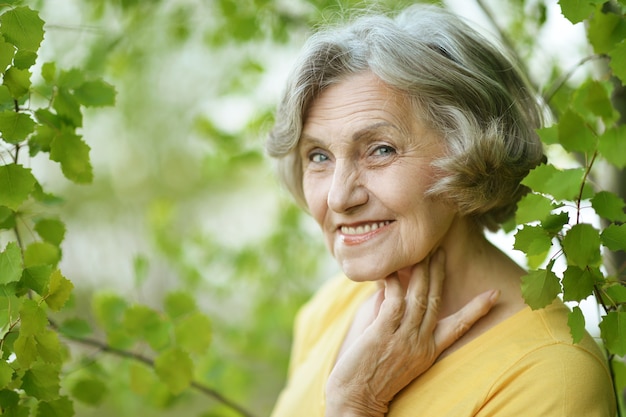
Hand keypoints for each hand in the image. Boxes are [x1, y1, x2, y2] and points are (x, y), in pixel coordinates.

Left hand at [324, 249, 498, 416]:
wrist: (356, 402)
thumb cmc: (369, 378)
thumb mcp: (394, 354)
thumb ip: (395, 324)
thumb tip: (389, 295)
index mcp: (428, 352)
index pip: (459, 326)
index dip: (476, 308)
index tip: (494, 294)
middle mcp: (420, 343)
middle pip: (436, 300)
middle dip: (439, 273)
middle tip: (440, 250)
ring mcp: (404, 337)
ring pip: (418, 296)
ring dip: (421, 270)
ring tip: (423, 252)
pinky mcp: (384, 332)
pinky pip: (394, 299)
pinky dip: (393, 282)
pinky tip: (390, 270)